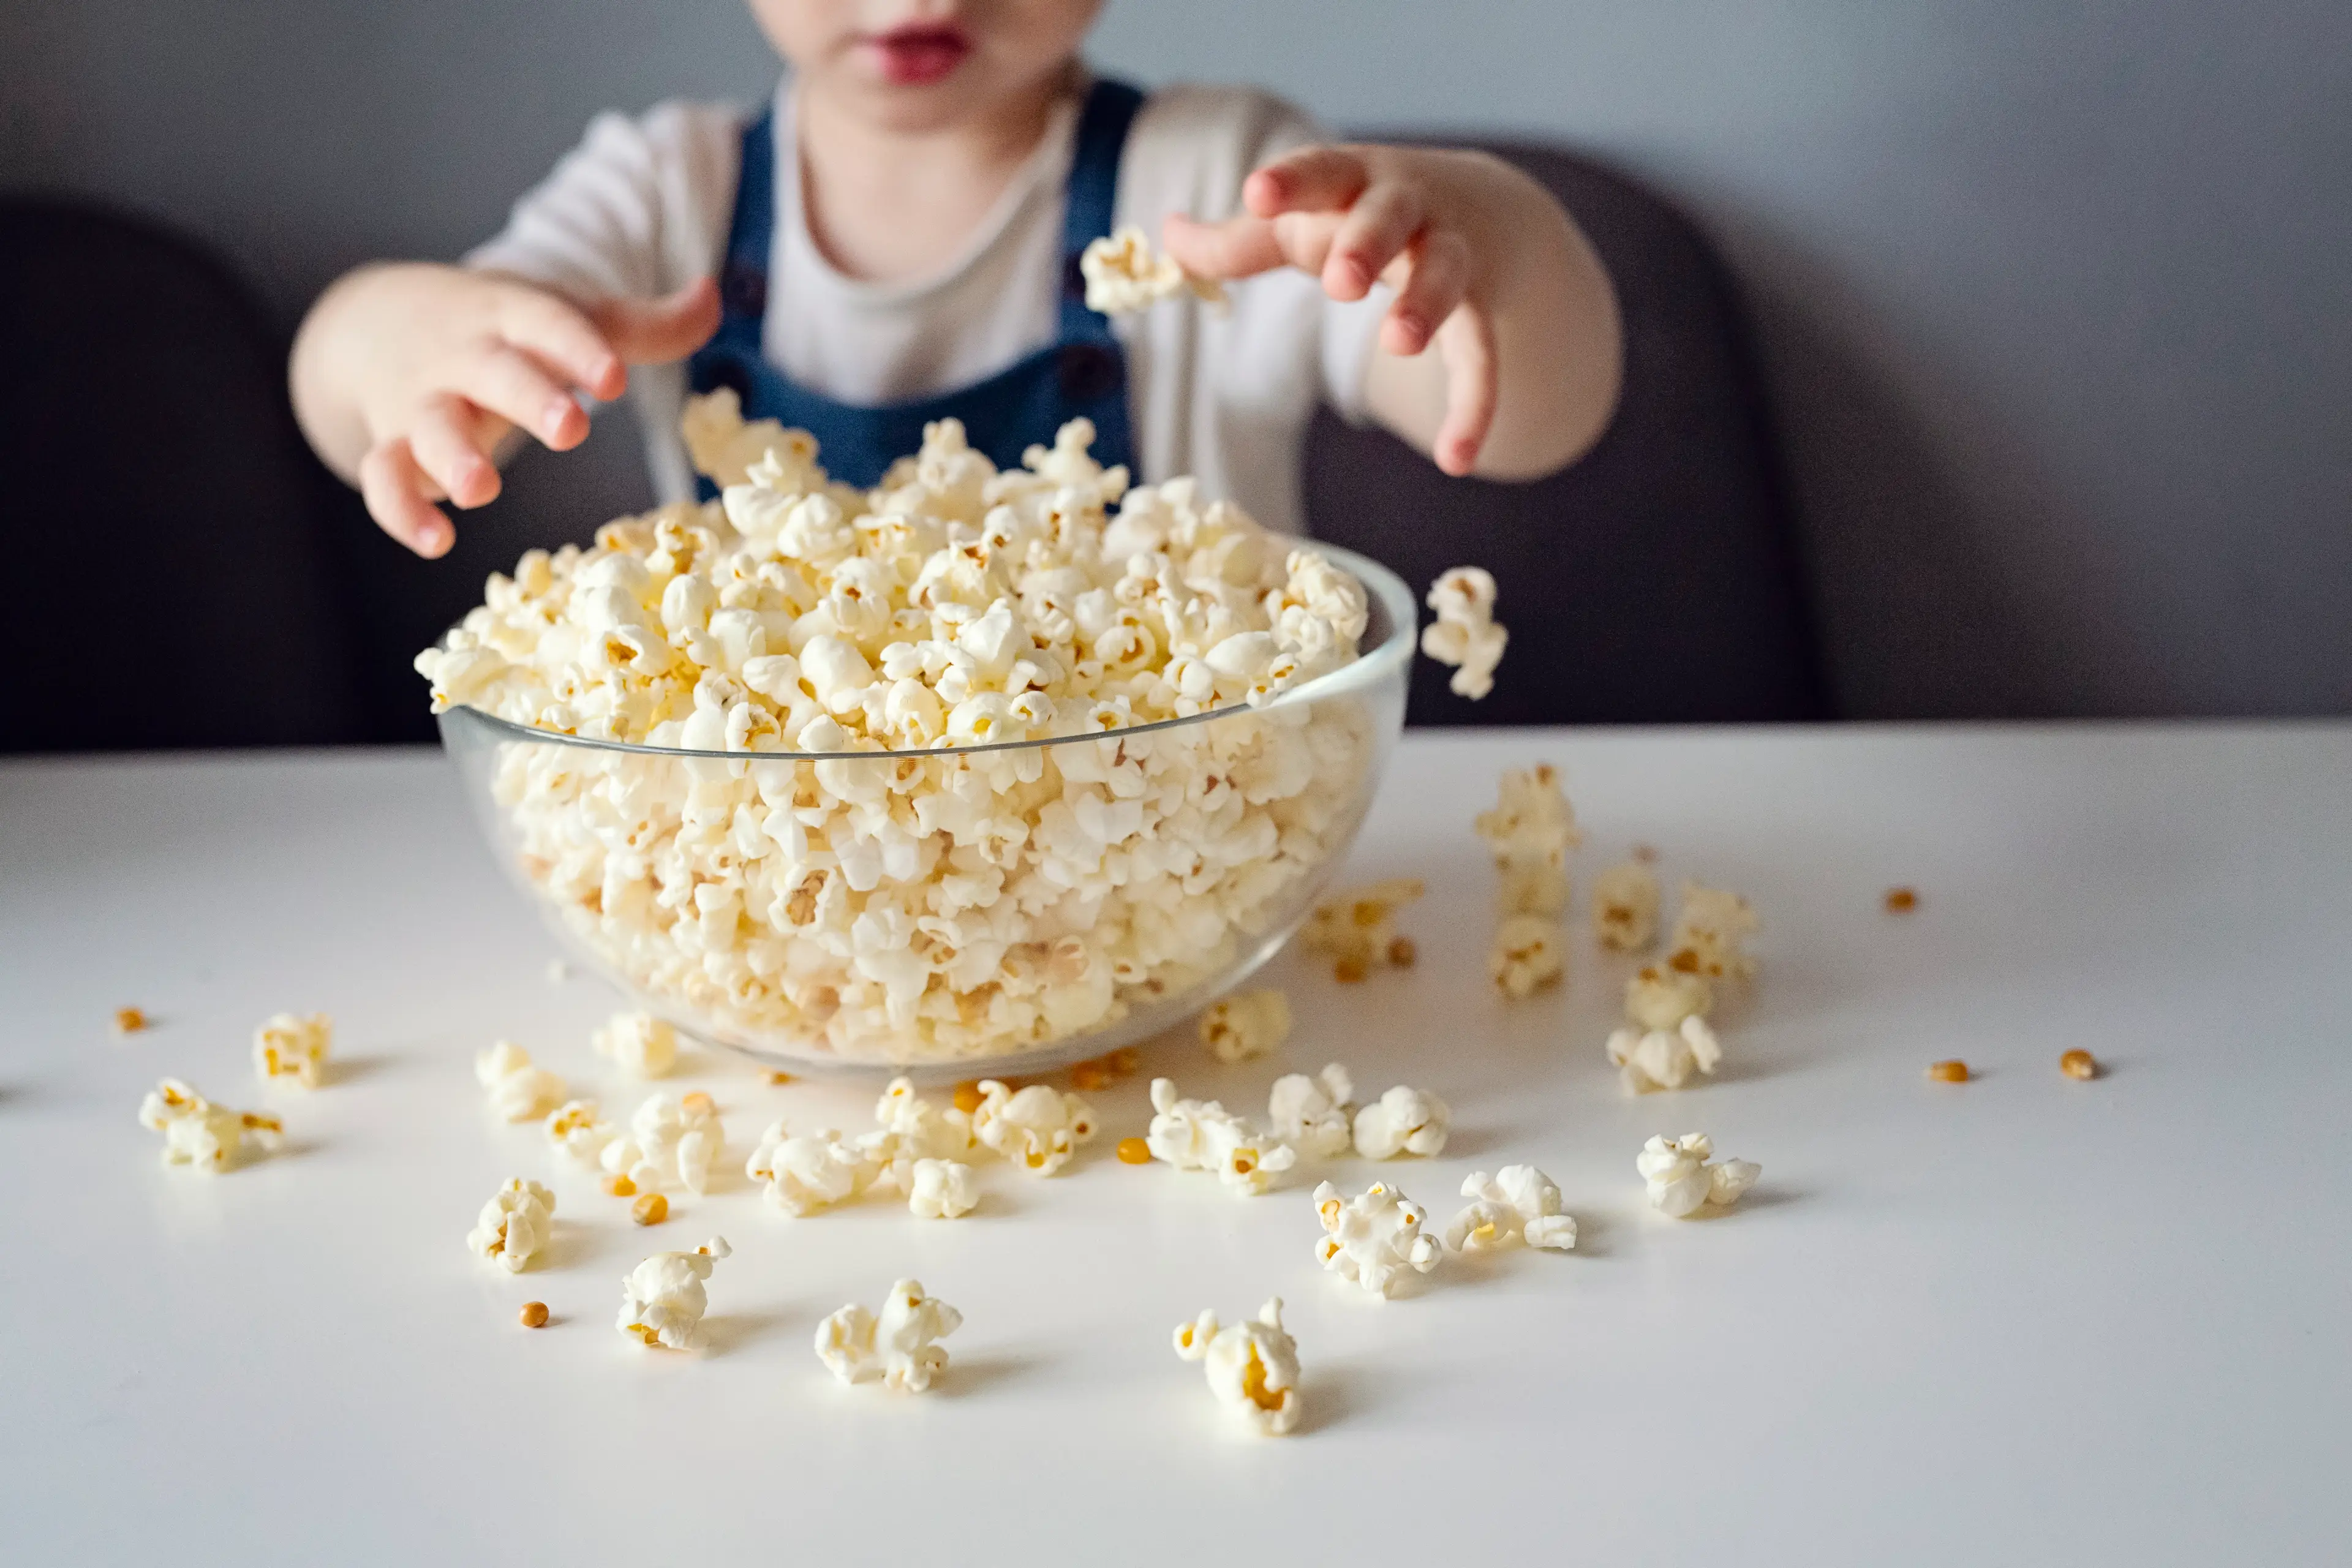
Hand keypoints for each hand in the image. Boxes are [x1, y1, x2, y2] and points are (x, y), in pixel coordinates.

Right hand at [291, 265, 719, 555]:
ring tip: (480, 491)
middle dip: (529, 398)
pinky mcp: (392, 446)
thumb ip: (642, 324)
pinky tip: (434, 541)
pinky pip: (383, 479)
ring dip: (451, 457)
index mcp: (512, 317)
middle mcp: (466, 358)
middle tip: (571, 429)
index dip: (578, 347)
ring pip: (430, 426)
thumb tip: (714, 295)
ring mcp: (422, 403)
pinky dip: (401, 509)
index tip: (614, 377)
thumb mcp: (562, 315)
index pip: (546, 322)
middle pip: (493, 373)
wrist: (373, 319)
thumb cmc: (498, 329)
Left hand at [1164, 144, 1523, 475]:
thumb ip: (1235, 241)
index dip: (1289, 183)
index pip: (1319, 171)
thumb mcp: (1301, 222)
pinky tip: (1455, 459)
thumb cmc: (1363, 218)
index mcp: (1350, 181)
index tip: (1255, 194)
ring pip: (1444, 273)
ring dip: (1425, 307)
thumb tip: (1164, 235)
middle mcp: (1407, 208)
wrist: (1485, 211)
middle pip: (1388, 217)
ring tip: (1401, 344)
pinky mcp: (1480, 307)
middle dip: (1365, 245)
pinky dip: (1475, 405)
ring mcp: (1450, 253)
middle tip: (1341, 282)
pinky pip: (1481, 355)